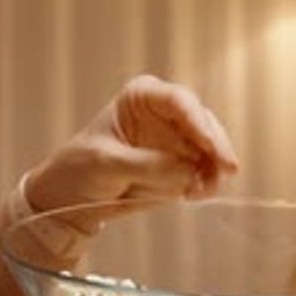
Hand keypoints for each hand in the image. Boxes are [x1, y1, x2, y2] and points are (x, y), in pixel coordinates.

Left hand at [25, 74, 237, 213]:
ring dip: (214, 168)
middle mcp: (165, 113)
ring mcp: (176, 139)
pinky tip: (197, 195)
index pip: (178, 101)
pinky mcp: (182, 166)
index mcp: (142, 96)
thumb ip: (147, 164)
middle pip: (203, 121)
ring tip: (202, 191)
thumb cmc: (79, 168)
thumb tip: (187, 171)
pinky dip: (208, 183)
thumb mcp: (106, 163)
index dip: (198, 122)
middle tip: (225, 170)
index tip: (211, 147)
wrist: (71, 199)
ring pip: (211, 147)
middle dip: (215, 146)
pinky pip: (206, 171)